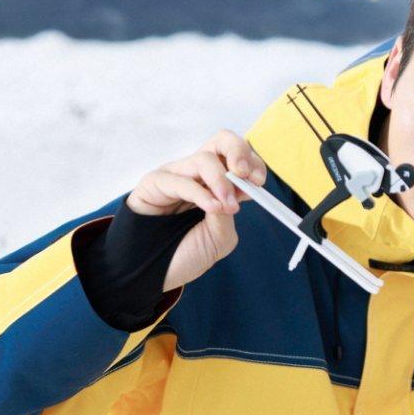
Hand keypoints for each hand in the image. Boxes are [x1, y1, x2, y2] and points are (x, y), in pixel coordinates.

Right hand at [127, 131, 267, 291]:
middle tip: (245, 174)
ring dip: (221, 180)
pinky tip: (212, 208)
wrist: (155, 273)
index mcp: (216, 184)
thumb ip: (229, 212)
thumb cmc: (186, 254)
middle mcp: (197, 174)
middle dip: (238, 151)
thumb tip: (234, 191)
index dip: (252, 163)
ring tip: (227, 205)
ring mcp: (176, 175)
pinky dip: (201, 193)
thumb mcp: (220, 237)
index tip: (259, 181)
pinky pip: (180, 180)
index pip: (237, 157)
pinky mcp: (155, 182)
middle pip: (221, 141)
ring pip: (204, 158)